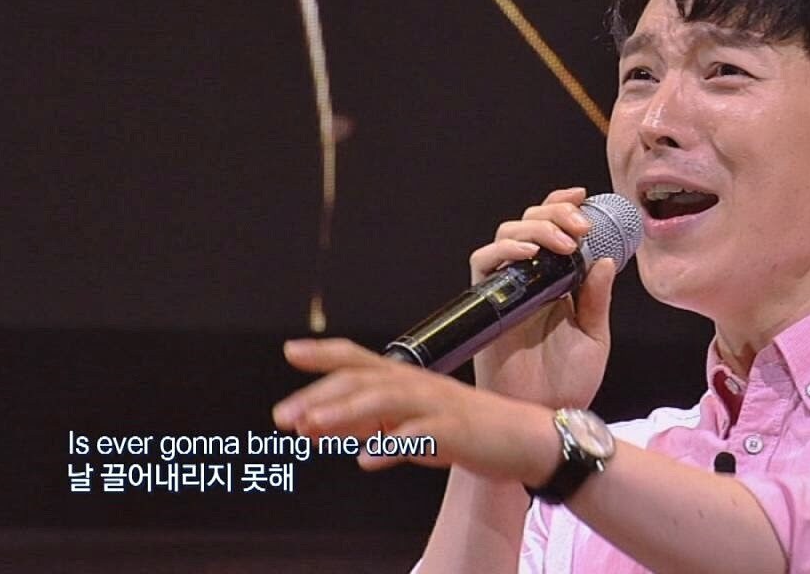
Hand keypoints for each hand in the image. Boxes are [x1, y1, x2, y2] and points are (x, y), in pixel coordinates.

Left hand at [273, 338, 559, 482]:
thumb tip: (318, 426)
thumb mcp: (410, 426)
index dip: (326, 353)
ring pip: (385, 399)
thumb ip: (368, 424)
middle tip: (284, 416)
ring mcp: (438, 404)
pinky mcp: (456, 430)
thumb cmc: (467, 430)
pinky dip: (392, 445)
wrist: (525, 439)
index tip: (291, 351)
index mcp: (408, 379)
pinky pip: (420, 434)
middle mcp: (419, 384)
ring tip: (311, 428)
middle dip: (321, 394)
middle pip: (364, 379)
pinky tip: (366, 459)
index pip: (360, 359)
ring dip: (345, 412)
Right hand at [469, 187, 616, 408]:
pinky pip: (484, 261)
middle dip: (555, 212)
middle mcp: (530, 280)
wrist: (544, 415)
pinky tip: (529, 253)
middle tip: (580, 225)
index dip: (562, 205)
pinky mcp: (487, 302)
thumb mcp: (594, 336)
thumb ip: (597, 298)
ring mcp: (507, 289)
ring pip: (507, 234)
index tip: (583, 195)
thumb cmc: (568, 383)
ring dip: (535, 227)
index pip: (553, 230)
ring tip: (563, 241)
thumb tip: (603, 259)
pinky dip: (504, 249)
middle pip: (529, 222)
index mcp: (557, 283)